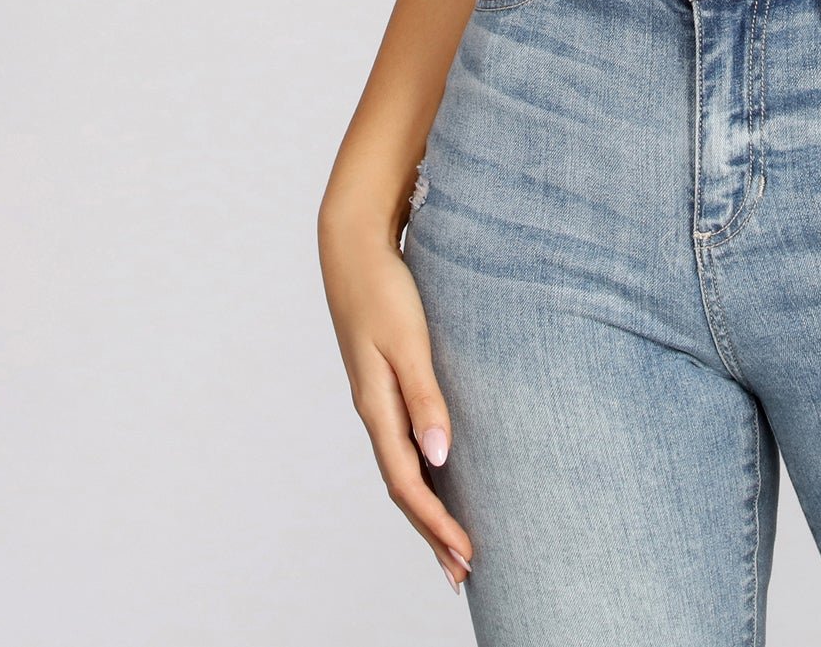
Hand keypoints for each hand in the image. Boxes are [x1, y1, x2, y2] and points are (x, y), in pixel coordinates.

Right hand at [325, 217, 473, 592]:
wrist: (352, 246)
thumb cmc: (384, 288)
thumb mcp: (407, 342)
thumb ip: (425, 397)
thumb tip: (440, 459)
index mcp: (377, 408)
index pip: (408, 484)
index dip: (437, 524)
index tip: (468, 556)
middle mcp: (374, 411)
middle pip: (403, 489)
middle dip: (431, 533)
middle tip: (463, 575)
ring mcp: (377, 398)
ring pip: (403, 469)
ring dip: (427, 509)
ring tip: (452, 543)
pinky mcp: (385, 382)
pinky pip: (403, 444)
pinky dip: (422, 473)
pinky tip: (439, 478)